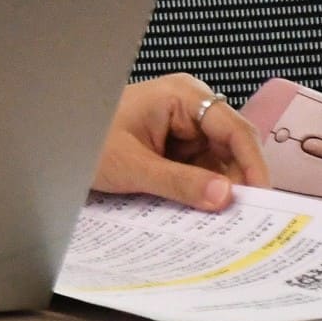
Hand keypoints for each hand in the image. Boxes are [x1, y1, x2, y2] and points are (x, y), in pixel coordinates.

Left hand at [93, 75, 269, 210]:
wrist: (57, 142)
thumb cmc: (88, 142)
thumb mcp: (132, 165)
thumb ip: (178, 182)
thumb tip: (226, 196)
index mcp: (183, 96)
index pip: (235, 130)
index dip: (253, 165)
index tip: (263, 200)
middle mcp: (191, 108)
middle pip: (232, 149)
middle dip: (237, 183)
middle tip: (248, 222)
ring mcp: (185, 128)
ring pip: (220, 165)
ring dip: (220, 191)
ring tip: (226, 224)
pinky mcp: (178, 148)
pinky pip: (202, 172)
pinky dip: (203, 192)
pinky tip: (204, 214)